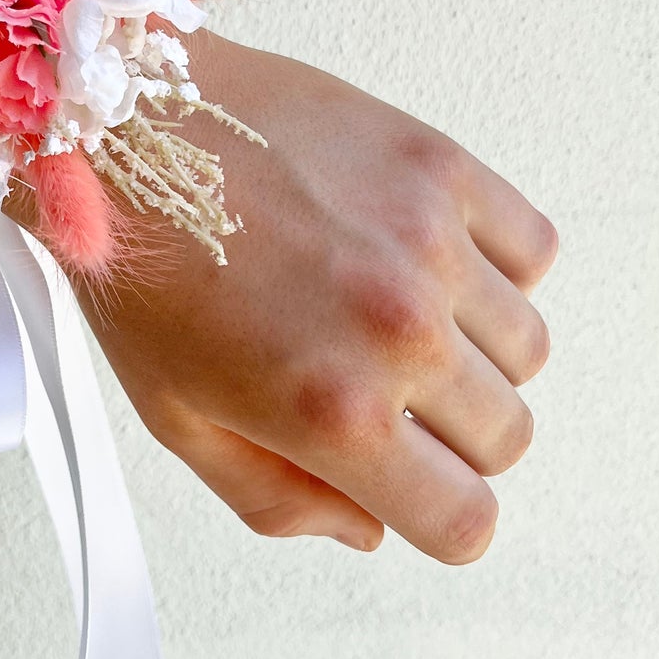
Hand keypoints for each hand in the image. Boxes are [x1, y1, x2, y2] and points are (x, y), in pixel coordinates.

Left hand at [73, 33, 557, 559]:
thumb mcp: (179, 421)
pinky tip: (426, 259)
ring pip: (526, 350)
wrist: (124, 131)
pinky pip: (534, 250)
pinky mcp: (442, 168)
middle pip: (505, 438)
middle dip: (451, 437)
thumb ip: (279, 499)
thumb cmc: (141, 272)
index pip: (464, 521)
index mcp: (333, 413)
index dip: (441, 517)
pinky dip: (495, 266)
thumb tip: (368, 527)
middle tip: (385, 392)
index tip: (416, 487)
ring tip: (393, 315)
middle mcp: (399, 333)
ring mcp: (430, 244)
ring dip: (474, 350)